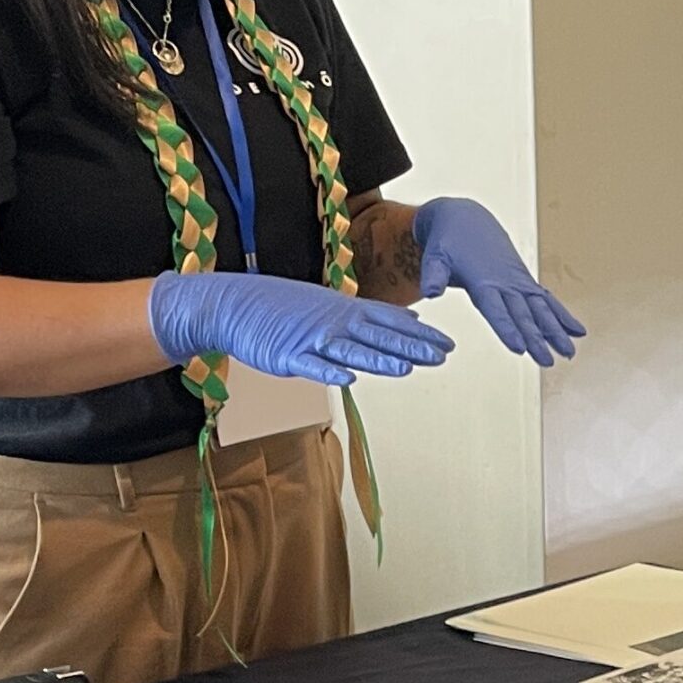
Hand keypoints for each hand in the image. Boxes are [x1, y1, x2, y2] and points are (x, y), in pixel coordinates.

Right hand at [148, 269, 453, 386]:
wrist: (235, 304)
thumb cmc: (284, 308)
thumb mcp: (332, 305)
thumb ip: (370, 315)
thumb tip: (409, 317)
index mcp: (346, 310)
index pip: (390, 321)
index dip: (418, 334)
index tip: (447, 345)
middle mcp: (335, 321)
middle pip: (379, 336)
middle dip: (411, 347)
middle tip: (442, 356)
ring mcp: (312, 338)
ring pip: (351, 350)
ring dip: (378, 360)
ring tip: (405, 369)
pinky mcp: (288, 354)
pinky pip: (311, 364)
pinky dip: (328, 370)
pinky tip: (347, 378)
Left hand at [410, 198, 585, 365]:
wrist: (466, 218)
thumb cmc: (447, 240)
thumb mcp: (435, 256)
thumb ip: (433, 275)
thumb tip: (431, 292)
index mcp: (483, 280)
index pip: (497, 309)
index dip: (508, 328)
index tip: (520, 347)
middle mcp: (505, 282)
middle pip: (524, 314)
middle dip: (538, 338)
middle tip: (549, 361)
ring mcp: (518, 282)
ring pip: (541, 309)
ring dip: (556, 331)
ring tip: (569, 352)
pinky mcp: (524, 281)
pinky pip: (547, 299)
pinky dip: (562, 315)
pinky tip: (577, 331)